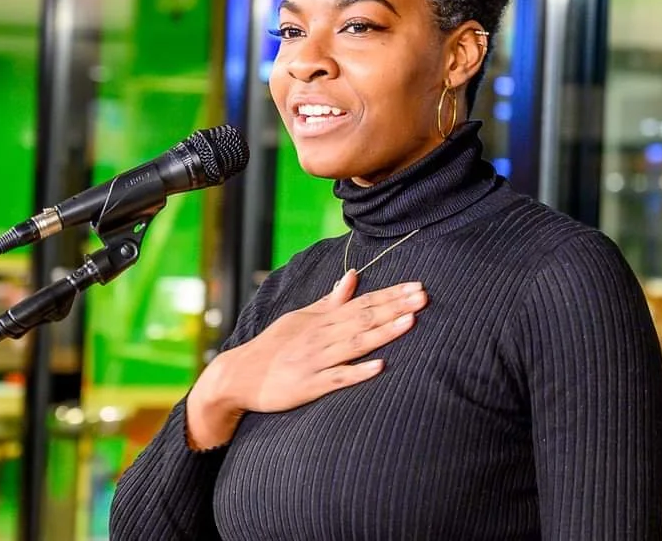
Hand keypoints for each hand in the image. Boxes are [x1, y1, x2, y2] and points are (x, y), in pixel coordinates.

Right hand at [185, 270, 426, 448]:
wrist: (238, 376)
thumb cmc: (272, 347)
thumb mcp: (299, 318)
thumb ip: (329, 301)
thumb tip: (352, 276)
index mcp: (320, 319)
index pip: (361, 302)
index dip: (390, 295)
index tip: (416, 286)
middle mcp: (320, 336)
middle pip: (363, 318)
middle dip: (394, 307)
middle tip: (423, 297)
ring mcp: (315, 361)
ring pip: (354, 344)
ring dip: (383, 332)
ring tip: (409, 322)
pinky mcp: (309, 386)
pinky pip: (337, 378)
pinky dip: (358, 371)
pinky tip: (380, 366)